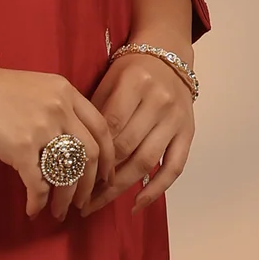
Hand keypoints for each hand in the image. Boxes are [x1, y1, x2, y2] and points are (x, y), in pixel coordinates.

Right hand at [0, 59, 117, 221]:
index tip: (105, 178)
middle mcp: (59, 107)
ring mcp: (41, 127)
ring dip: (66, 199)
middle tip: (84, 203)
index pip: (102, 128)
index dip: (109, 158)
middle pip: (92, 154)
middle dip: (91, 185)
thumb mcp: (30, 89)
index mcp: (65, 90)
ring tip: (59, 212)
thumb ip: (54, 110)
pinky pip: (38, 184)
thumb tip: (67, 146)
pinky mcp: (19, 147)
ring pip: (69, 173)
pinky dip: (38, 202)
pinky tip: (32, 210)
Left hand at [76, 50, 195, 215]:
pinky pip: (174, 167)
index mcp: (135, 84)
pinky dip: (156, 189)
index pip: (110, 126)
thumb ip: (95, 112)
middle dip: (100, 177)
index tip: (71, 173)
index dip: (91, 154)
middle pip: (126, 148)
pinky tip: (137, 204)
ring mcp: (175, 119)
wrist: (168, 55)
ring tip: (98, 203)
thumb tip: (74, 151)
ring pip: (146, 161)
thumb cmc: (130, 71)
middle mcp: (159, 101)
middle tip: (79, 196)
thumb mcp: (108, 81)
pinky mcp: (188, 133)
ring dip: (120, 188)